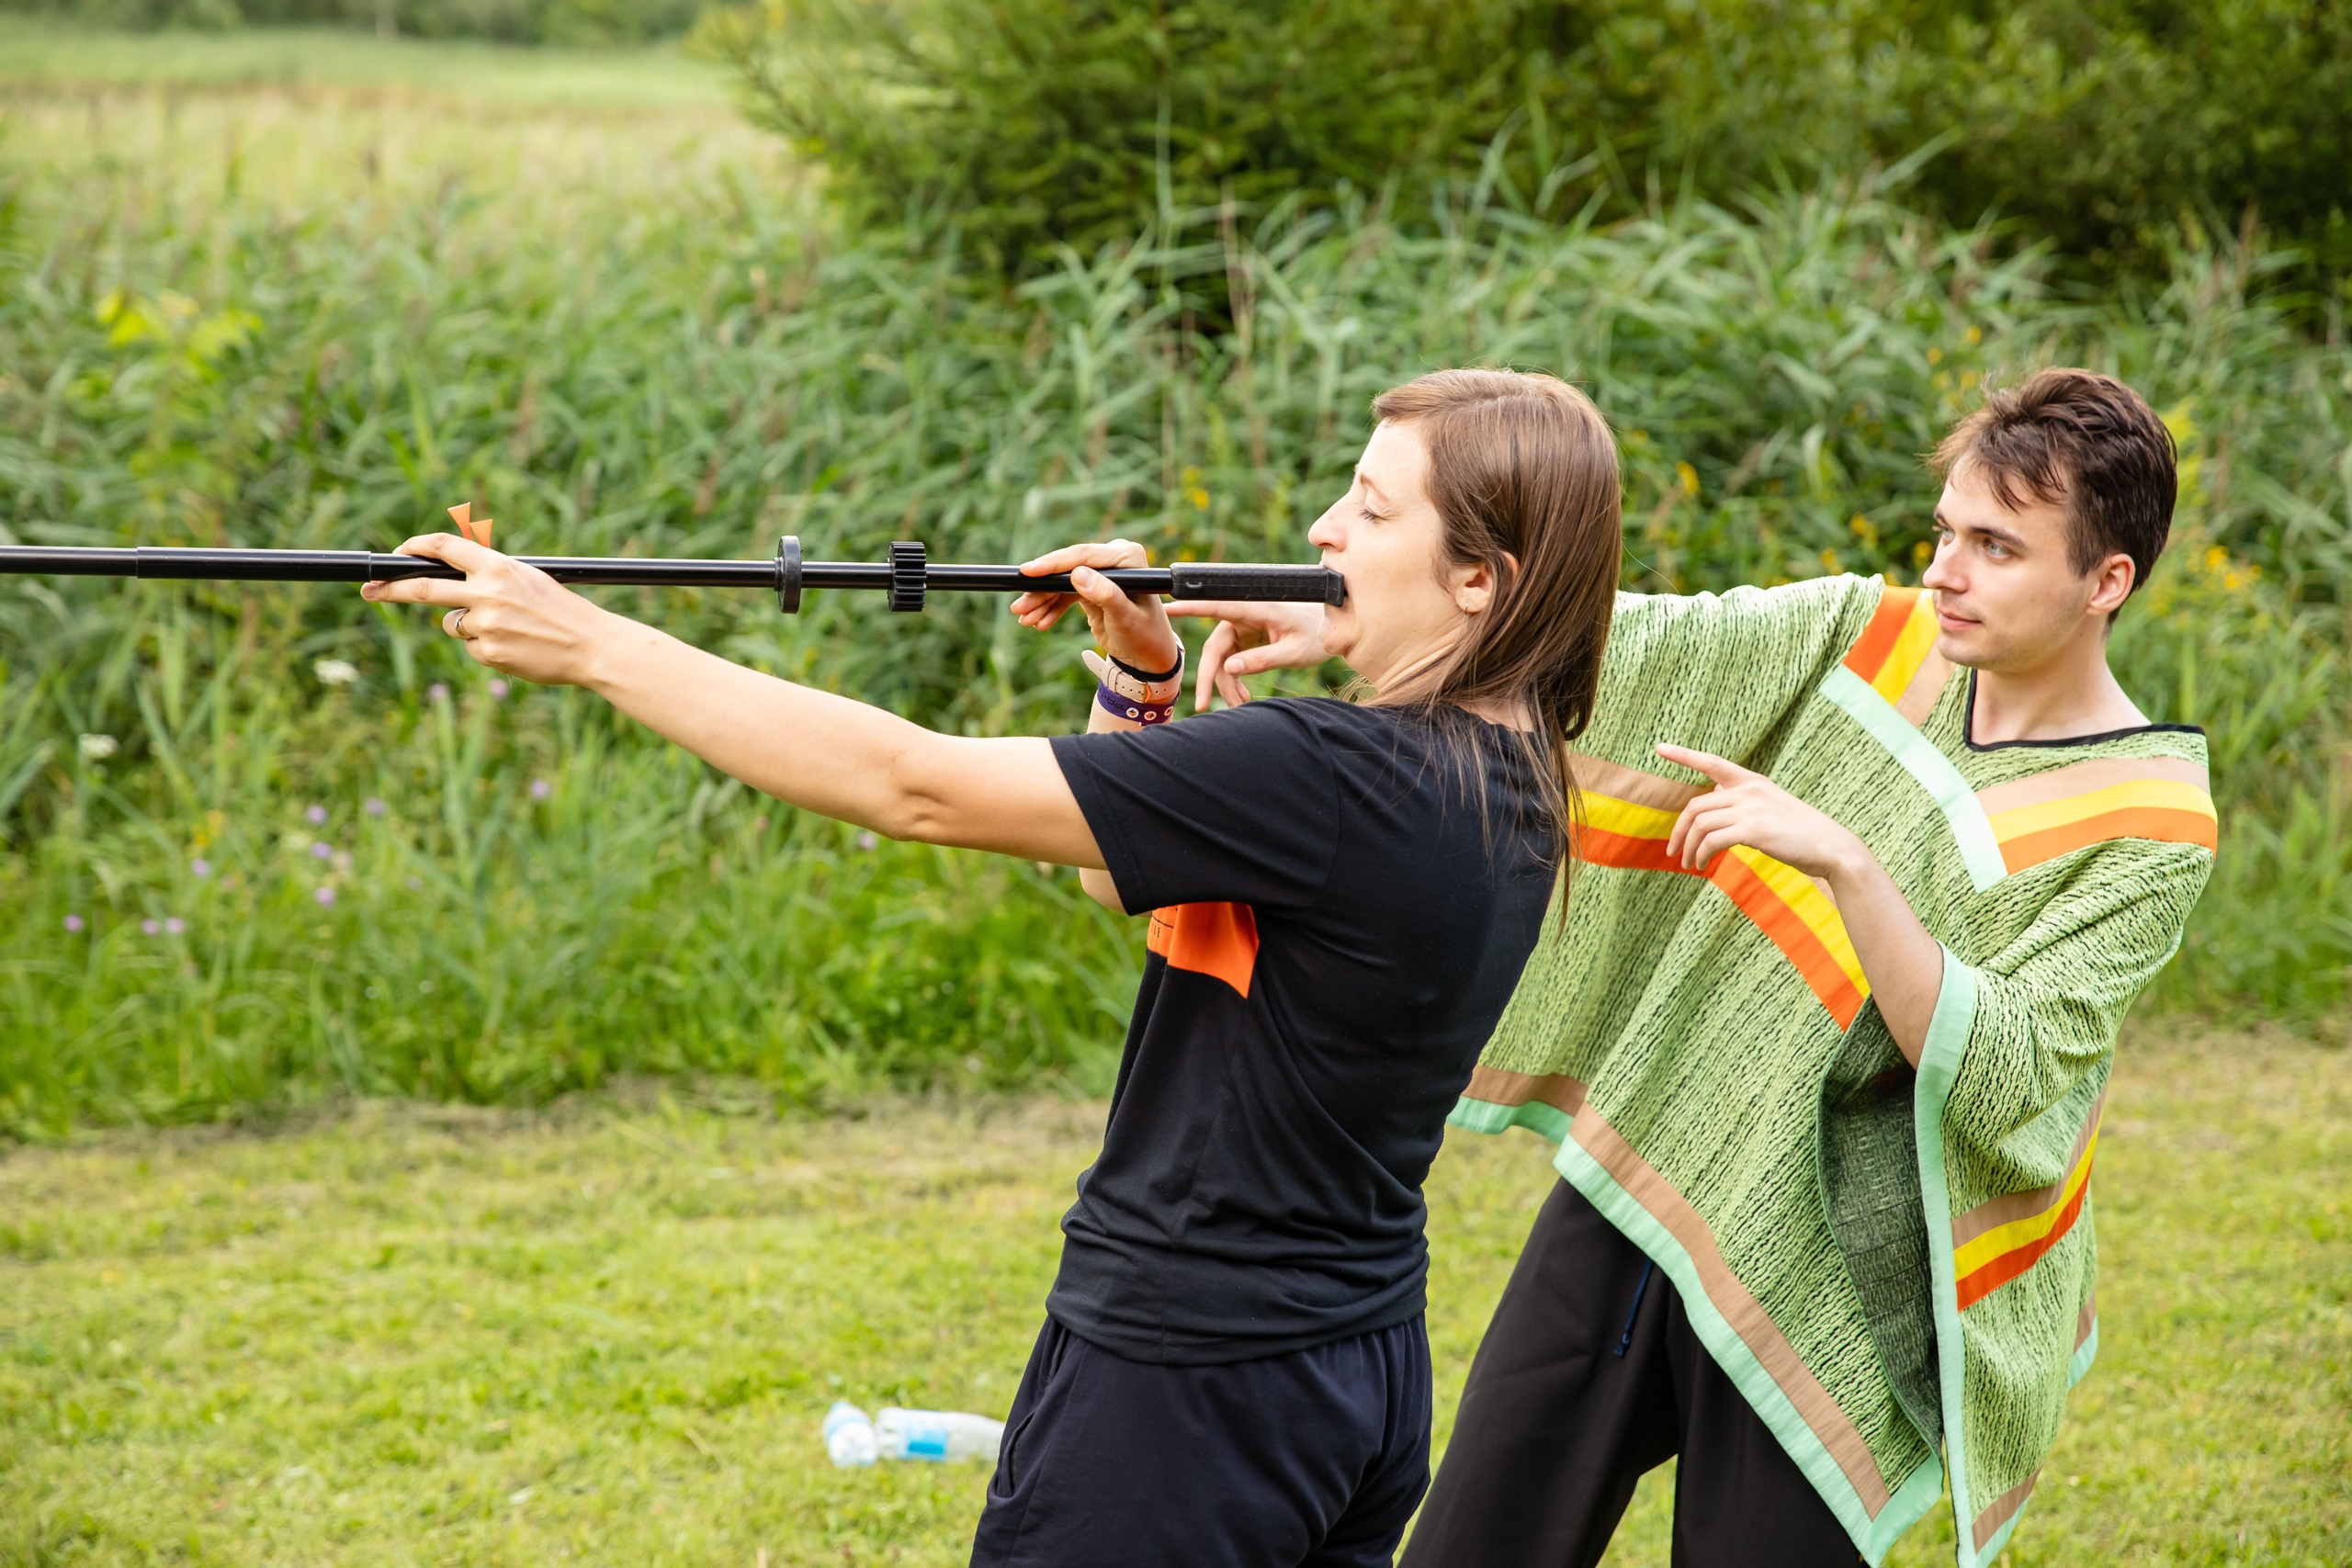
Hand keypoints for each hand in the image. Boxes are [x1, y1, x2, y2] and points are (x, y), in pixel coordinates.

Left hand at [359, 533, 617, 687]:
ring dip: (469, 626)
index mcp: (498, 567)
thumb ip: (489, 576)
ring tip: (510, 629)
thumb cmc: (562, 611)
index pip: (444, 547)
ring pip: (453, 623)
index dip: (415, 547)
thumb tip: (448, 578)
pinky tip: (516, 647)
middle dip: (391, 590)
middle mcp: (487, 592)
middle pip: (424, 587)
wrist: (591, 645)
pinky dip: (487, 648)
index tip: (399, 554)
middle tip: (370, 592)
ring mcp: (485, 624)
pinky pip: (472, 648)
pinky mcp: (488, 652)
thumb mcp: (527, 579)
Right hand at [1010, 539, 1182, 675]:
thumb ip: (1106, 596)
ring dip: (1042, 601)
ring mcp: (1101, 572)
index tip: (1028, 572)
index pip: (1084, 556)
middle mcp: (1113, 559)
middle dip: (1042, 589)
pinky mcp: (1092, 586)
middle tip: (1020, 607)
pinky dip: (1051, 608)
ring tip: (1026, 619)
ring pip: (1062, 582)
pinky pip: (1064, 594)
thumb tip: (1078, 575)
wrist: (1147, 656)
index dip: (1053, 564)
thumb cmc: (1144, 636)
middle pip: (1068, 569)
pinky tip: (1039, 622)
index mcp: (1127, 557)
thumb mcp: (1125, 619)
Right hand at [1161, 600, 1326, 709]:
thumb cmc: (1316, 635)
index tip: (1170, 608)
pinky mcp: (1245, 638)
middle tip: (1203, 706)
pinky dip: (1234, 680)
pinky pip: (1230, 661)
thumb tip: (1230, 668)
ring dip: (1226, 684)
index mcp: (1257, 609)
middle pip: (1215, 647)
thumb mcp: (1294, 651)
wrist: (1330, 630)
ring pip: (1221, 658)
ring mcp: (1243, 627)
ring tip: (1240, 706)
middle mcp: (1245, 615)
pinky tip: (1243, 697)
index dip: (1192, 608)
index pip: (1217, 606)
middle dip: (1209, 678)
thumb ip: (1263, 659)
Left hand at [1656, 743, 1864, 879]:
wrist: (1832, 849)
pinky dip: (1701, 854)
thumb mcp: (1770, 808)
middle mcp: (1749, 790)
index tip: (1659, 747)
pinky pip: (1711, 841)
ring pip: (1700, 824)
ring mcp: (1751, 808)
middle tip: (1672, 852)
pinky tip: (1702, 866)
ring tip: (1688, 864)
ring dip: (1688, 847)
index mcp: (1753, 782)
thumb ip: (1743, 801)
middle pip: (1695, 805)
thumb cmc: (1800, 834)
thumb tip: (1713, 796)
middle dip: (1678, 831)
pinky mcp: (1753, 830)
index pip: (1712, 762)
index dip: (1684, 755)